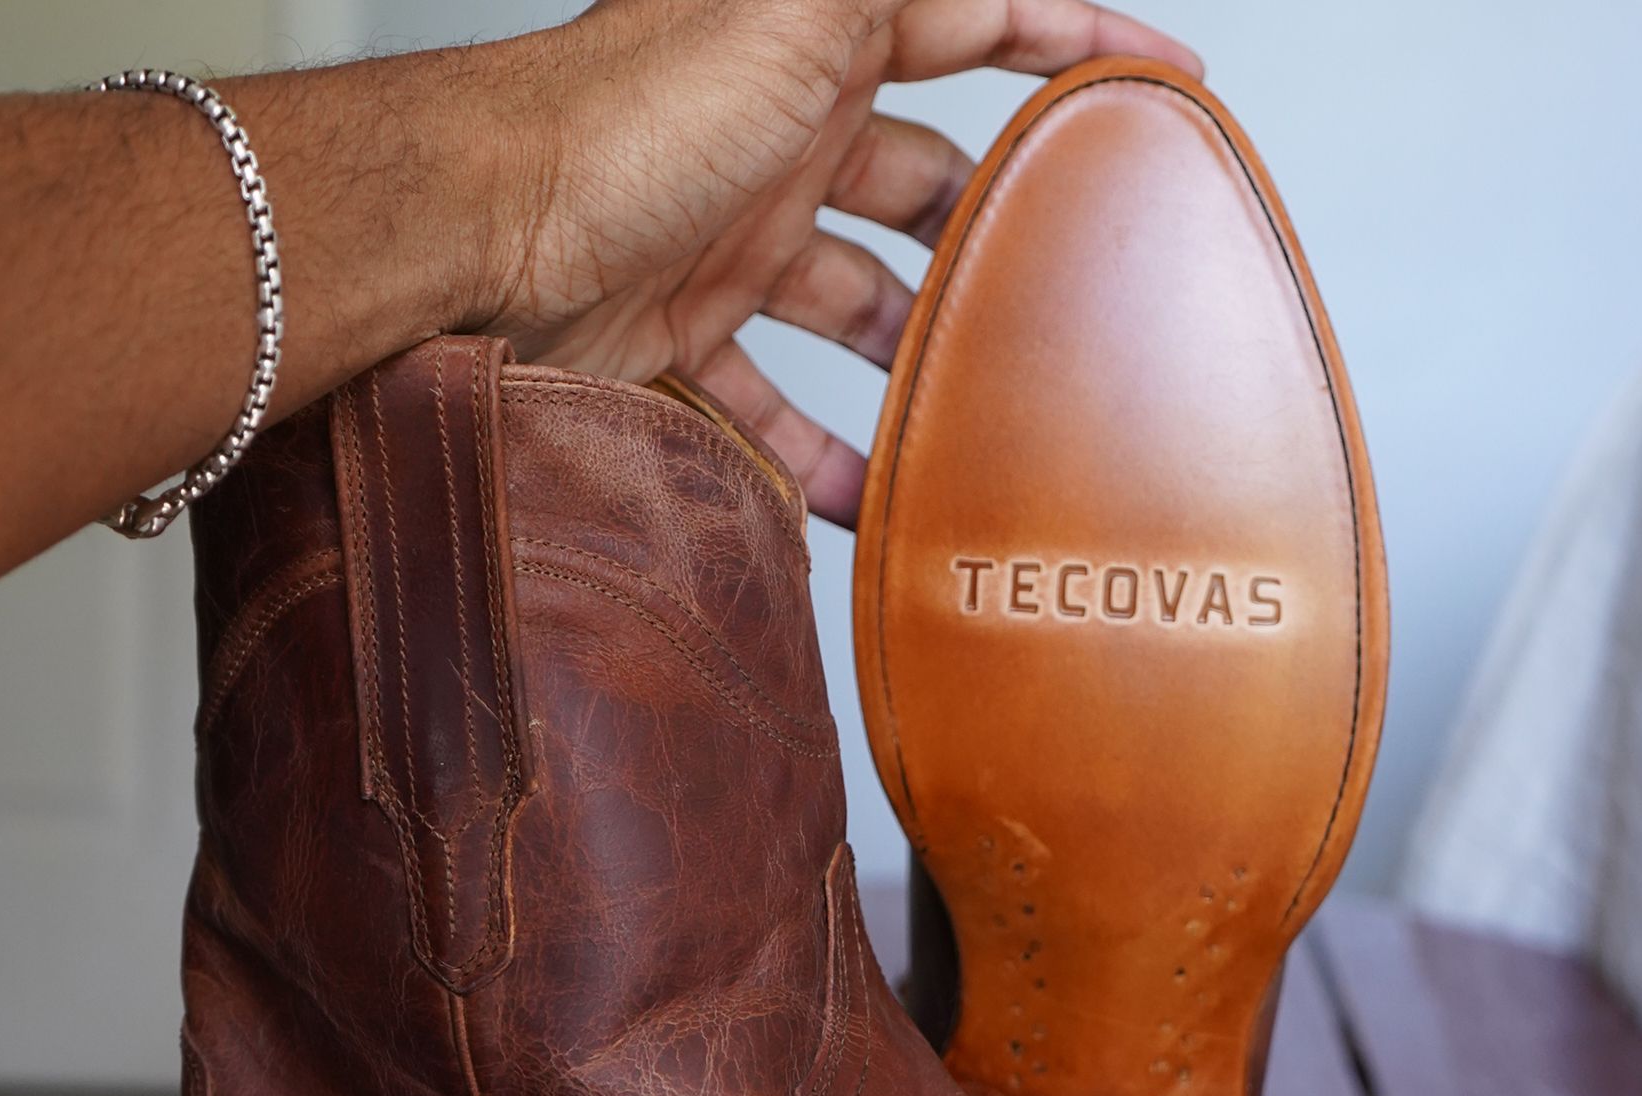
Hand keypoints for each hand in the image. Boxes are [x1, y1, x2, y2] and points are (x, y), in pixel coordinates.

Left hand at [468, 0, 1202, 524]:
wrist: (478, 239)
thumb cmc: (626, 117)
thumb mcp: (793, 7)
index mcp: (814, 47)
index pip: (974, 24)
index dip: (1071, 41)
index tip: (1163, 85)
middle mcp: (776, 137)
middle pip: (916, 181)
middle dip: (989, 228)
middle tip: (1058, 287)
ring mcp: (728, 243)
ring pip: (849, 306)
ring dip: (908, 360)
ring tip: (972, 418)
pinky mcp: (677, 338)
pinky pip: (765, 406)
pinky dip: (811, 456)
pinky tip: (860, 500)